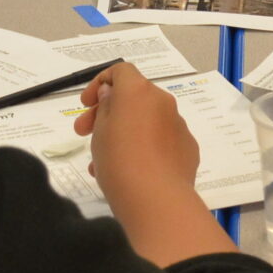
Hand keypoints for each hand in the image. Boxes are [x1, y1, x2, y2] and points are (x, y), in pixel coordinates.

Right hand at [78, 62, 201, 206]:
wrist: (158, 200)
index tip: (86, 104)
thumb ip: (105, 107)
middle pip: (133, 98)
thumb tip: (111, 93)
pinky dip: (145, 148)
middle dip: (107, 112)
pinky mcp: (188, 149)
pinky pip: (161, 141)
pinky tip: (130, 172)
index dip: (100, 83)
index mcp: (139, 92)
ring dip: (124, 133)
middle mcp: (163, 102)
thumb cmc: (120, 161)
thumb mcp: (100, 132)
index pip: (121, 71)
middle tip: (84, 133)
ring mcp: (179, 126)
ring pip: (145, 122)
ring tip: (101, 162)